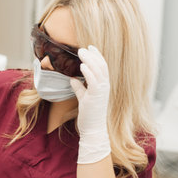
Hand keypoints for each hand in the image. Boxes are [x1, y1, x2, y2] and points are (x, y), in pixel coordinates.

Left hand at [70, 45, 110, 163]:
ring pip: (98, 71)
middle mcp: (105, 87)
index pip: (102, 67)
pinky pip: (93, 81)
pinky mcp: (96, 97)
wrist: (93, 130)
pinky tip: (82, 66)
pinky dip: (88, 72)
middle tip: (83, 48)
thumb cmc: (89, 116)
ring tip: (81, 52)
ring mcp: (102, 92)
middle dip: (93, 55)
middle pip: (101, 66)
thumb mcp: (83, 98)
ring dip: (90, 60)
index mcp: (103, 86)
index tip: (90, 48)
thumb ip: (79, 88)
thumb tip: (72, 80)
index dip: (97, 56)